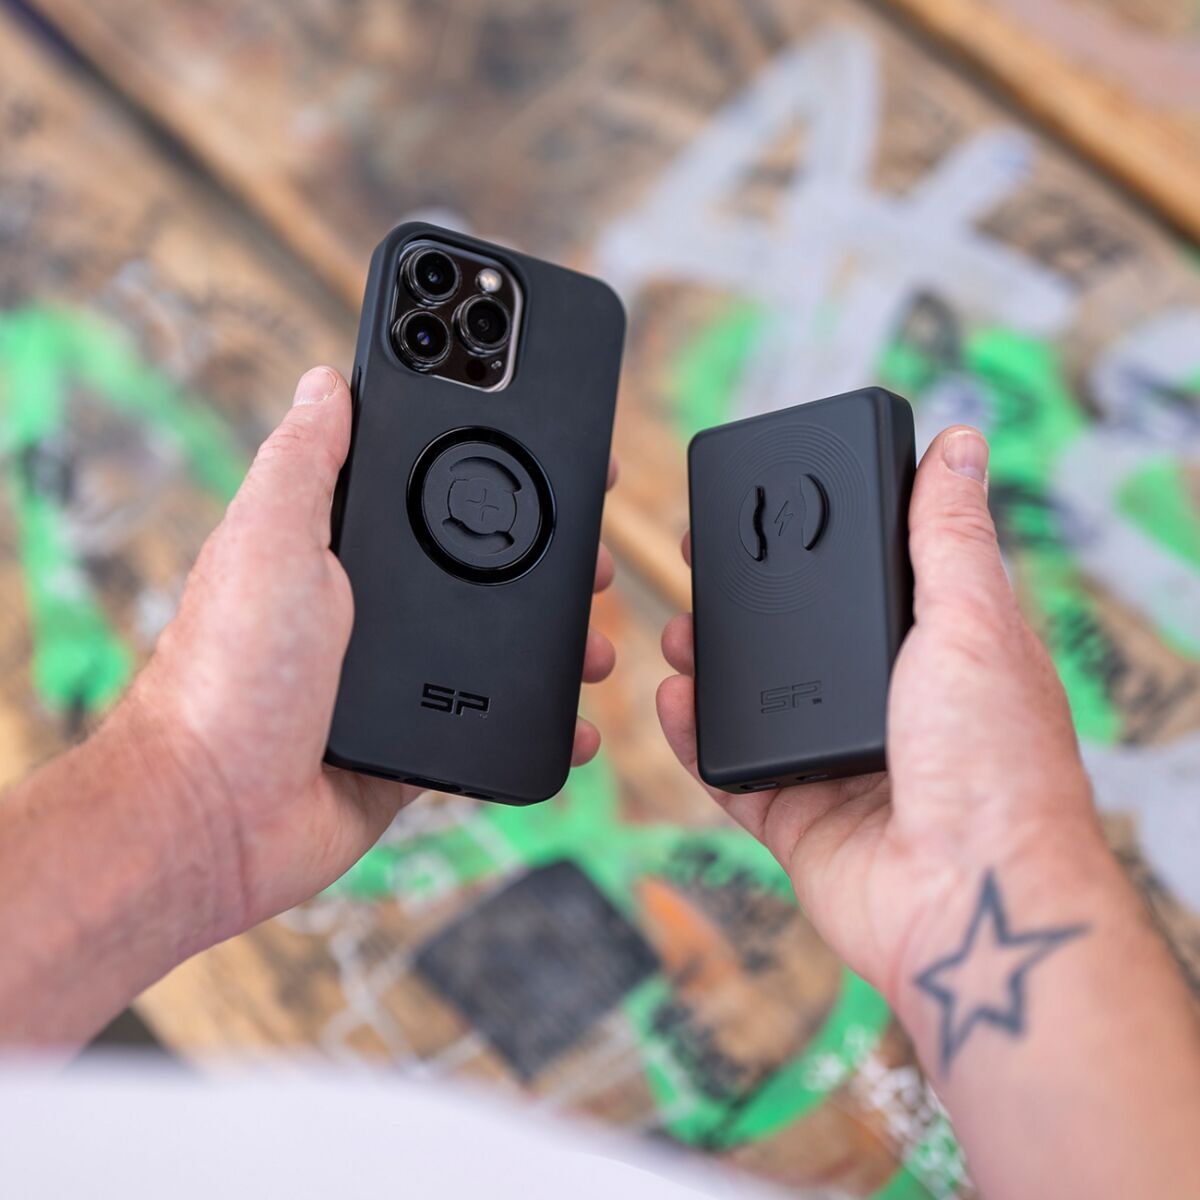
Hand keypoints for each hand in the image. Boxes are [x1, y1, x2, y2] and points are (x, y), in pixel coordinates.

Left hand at [119, 366, 616, 946]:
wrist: (219, 817)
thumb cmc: (226, 674)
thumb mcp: (269, 539)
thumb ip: (306, 460)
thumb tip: (326, 381)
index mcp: (341, 549)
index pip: (431, 485)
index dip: (494, 462)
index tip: (554, 446)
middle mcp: (374, 607)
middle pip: (483, 565)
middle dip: (549, 554)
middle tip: (594, 552)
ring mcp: (401, 677)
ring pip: (502, 644)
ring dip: (559, 638)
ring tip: (598, 640)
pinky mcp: (420, 741)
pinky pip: (496, 720)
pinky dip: (541, 716)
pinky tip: (576, 715)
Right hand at [657, 426, 1107, 1007]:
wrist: (969, 901)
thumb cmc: (996, 766)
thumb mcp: (972, 623)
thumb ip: (948, 536)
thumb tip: (960, 445)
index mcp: (940, 656)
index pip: (871, 584)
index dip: (821, 545)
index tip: (774, 507)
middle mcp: (890, 708)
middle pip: (803, 642)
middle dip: (748, 603)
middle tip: (700, 561)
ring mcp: (840, 764)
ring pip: (759, 702)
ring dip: (714, 664)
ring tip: (679, 629)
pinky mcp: (798, 818)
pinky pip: (731, 771)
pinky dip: (696, 738)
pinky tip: (675, 700)